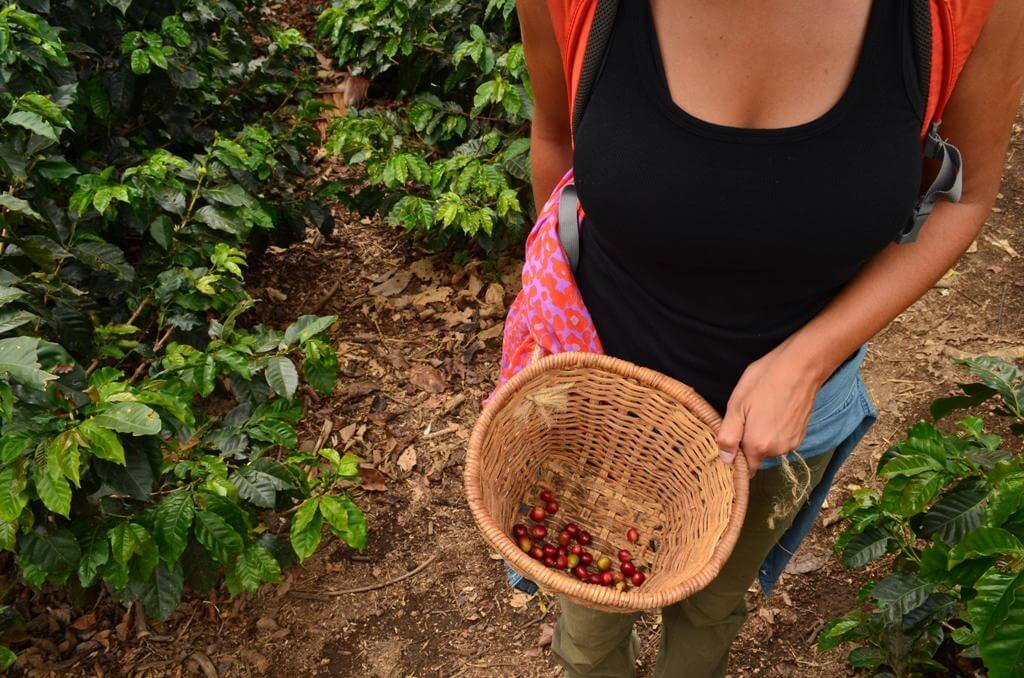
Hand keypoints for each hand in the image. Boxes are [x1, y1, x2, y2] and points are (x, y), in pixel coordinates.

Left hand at [717, 337, 827, 476]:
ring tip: (760, 410)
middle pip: (756, 457)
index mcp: (758, 445)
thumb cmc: (764, 381)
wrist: (800, 367)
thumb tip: (725, 461)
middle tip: (744, 417)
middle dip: (747, 443)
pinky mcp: (801, 433)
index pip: (744, 469)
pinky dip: (775, 430)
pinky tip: (773, 410)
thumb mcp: (737, 405)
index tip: (730, 444)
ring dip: (761, 435)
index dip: (735, 460)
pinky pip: (781, 439)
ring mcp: (792, 442)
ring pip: (769, 447)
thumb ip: (728, 436)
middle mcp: (777, 450)